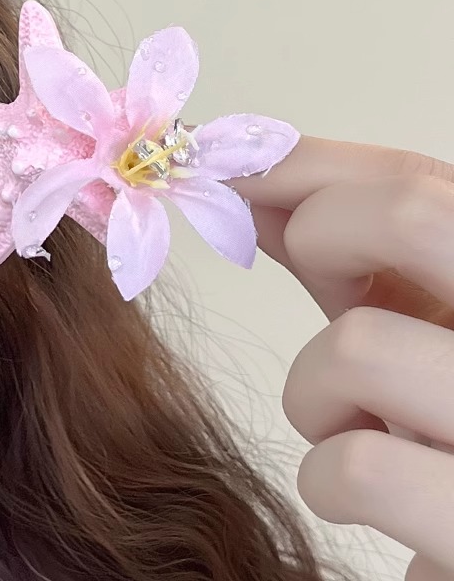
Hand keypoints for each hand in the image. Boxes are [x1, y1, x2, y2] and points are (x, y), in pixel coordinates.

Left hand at [233, 138, 453, 580]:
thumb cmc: (443, 423)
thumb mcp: (410, 321)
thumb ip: (344, 252)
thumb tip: (245, 180)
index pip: (418, 181)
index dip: (302, 164)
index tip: (226, 166)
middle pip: (411, 212)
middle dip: (322, 232)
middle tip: (317, 284)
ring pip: (358, 346)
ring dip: (313, 390)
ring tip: (344, 424)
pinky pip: (358, 468)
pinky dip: (325, 479)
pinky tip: (357, 493)